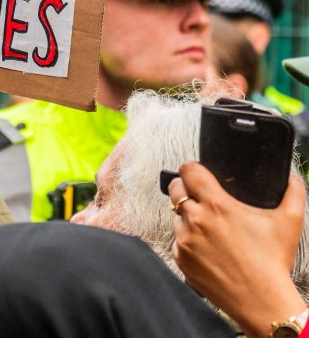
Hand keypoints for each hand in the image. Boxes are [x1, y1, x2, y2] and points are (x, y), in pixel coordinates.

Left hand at [168, 161, 305, 337]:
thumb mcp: (289, 222)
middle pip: (176, 189)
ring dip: (187, 216)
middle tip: (201, 197)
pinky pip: (177, 240)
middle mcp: (195, 220)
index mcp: (216, 206)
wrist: (262, 300)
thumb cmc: (273, 262)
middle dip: (186, 188)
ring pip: (175, 216)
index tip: (199, 172)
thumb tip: (292, 177)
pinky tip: (207, 247)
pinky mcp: (180, 258)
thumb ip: (293, 192)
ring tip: (209, 227)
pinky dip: (187, 240)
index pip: (188, 171)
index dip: (193, 168)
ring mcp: (185, 240)